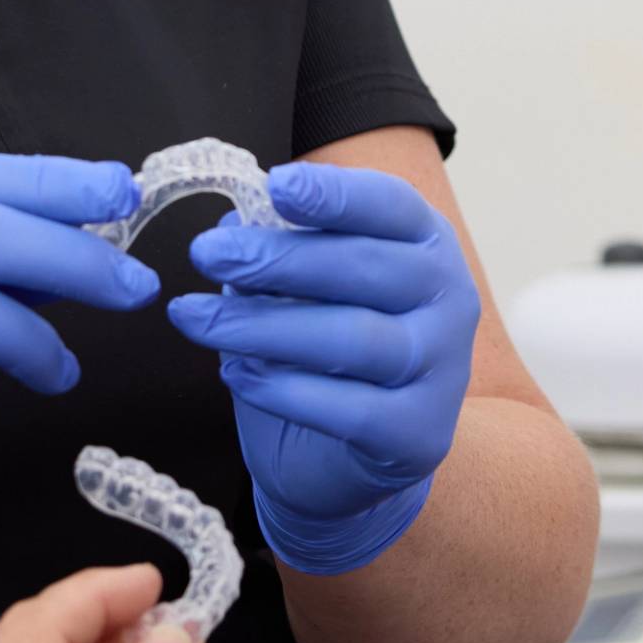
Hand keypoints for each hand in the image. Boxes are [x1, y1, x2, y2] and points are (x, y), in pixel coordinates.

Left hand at [166, 160, 476, 574]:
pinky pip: (348, 409)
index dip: (335, 194)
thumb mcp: (302, 287)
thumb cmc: (323, 350)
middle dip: (275, 259)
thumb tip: (231, 224)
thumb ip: (277, 250)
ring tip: (193, 318)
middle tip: (205, 254)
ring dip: (261, 325)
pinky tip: (234, 373)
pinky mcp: (420, 434)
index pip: (390, 205)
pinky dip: (282, 389)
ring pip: (351, 338)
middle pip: (363, 268)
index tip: (276, 185)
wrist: (345, 457)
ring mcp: (442, 369)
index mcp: (425, 243)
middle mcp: (448, 298)